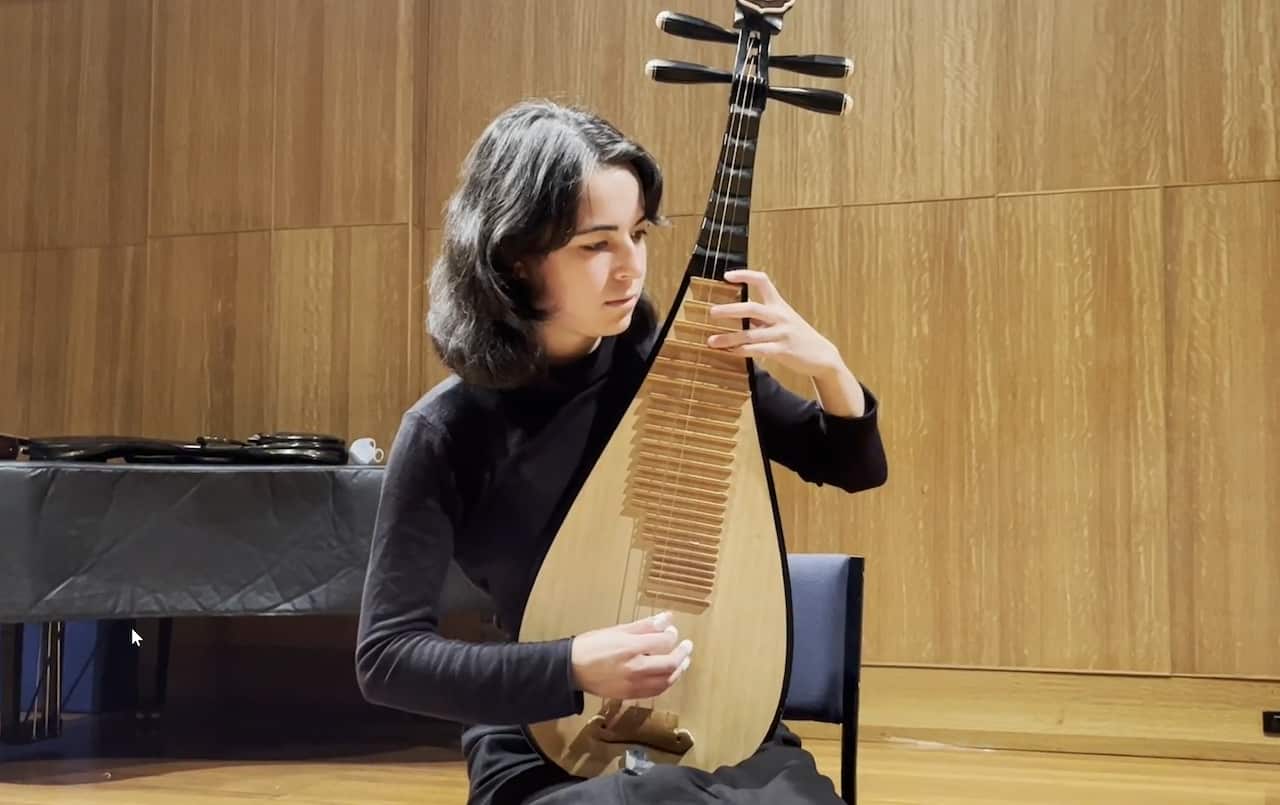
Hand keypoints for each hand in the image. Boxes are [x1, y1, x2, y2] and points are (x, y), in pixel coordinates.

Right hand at [570, 611, 692, 699]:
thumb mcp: (618, 630)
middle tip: (687, 646)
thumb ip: (645, 625)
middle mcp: (635, 668)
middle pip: (670, 664)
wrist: (572, 669)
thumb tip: (667, 618)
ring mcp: (633, 684)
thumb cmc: (593, 645)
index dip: (672, 635)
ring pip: (666, 681)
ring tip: (683, 661)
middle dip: (682, 654)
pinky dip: (667, 682)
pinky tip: (669, 675)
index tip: (672, 630)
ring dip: (679, 670)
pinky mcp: (630, 695)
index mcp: (631, 648)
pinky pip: (656, 691)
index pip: (663, 641)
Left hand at [705, 269, 842, 377]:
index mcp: (779, 305)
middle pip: (751, 308)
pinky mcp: (783, 351)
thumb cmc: (797, 336)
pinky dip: (742, 351)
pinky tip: (731, 352)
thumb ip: (762, 316)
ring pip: (750, 334)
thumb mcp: (783, 320)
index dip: (744, 275)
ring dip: (729, 338)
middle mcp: (780, 316)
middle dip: (730, 310)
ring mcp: (782, 333)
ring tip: (712, 341)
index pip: (762, 281)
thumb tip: (737, 312)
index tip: (726, 276)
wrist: (822, 355)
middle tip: (712, 312)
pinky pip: (758, 350)